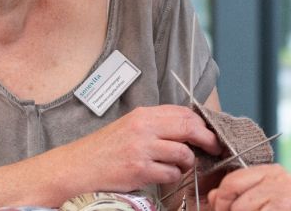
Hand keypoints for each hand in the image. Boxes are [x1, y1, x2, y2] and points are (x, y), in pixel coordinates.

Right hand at [57, 105, 222, 192]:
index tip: (209, 134)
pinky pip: (170, 173)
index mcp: (143, 115)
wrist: (76, 168)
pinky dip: (173, 176)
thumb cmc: (103, 150)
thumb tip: (188, 129)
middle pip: (189, 128)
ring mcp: (141, 149)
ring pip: (183, 153)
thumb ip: (156, 125)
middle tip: (213, 149)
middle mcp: (143, 128)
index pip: (184, 113)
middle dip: (207, 140)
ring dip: (188, 163)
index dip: (202, 124)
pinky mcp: (138, 170)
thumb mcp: (129, 127)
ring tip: (181, 166)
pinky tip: (164, 176)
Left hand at [208, 165, 290, 210]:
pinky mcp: (288, 207)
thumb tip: (212, 197)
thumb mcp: (267, 195)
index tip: (221, 210)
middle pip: (236, 200)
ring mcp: (286, 196)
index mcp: (271, 172)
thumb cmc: (290, 209)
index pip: (232, 181)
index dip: (220, 200)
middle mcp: (279, 179)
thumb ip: (239, 194)